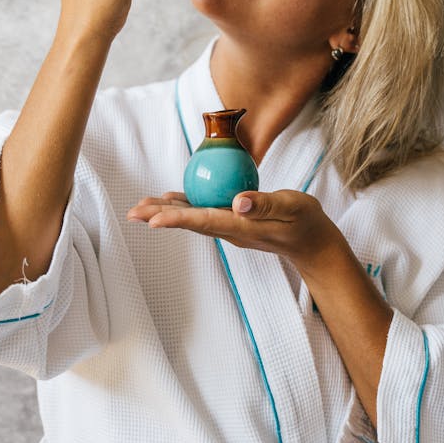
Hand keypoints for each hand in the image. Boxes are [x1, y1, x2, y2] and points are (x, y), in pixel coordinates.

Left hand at [126, 189, 338, 269]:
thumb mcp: (293, 207)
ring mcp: (230, 228)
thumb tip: (239, 202)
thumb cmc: (306, 222)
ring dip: (165, 213)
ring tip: (139, 209)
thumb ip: (267, 204)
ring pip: (192, 219)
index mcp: (243, 227)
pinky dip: (184, 207)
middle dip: (160, 217)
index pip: (205, 221)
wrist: (312, 243)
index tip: (153, 221)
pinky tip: (170, 199)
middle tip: (131, 213)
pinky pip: (202, 214)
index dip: (178, 219)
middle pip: (190, 222)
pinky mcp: (232, 223)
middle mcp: (231, 230)